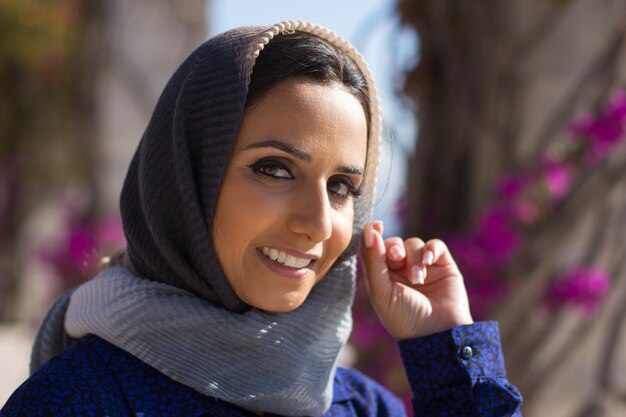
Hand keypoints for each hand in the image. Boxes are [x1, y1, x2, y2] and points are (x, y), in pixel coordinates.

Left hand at [360, 221, 472, 339]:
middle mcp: (401, 270)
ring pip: (413, 244)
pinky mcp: (443, 265)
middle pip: (393, 244)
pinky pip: (435, 245)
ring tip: (417, 279)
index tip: (375, 227)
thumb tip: (369, 230)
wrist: (438, 334)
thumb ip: (372, 261)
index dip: (373, 236)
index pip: (374, 250)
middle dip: (394, 249)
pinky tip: (428, 261)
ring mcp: (423, 266)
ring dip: (413, 259)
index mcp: (382, 277)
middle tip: (395, 259)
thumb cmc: (404, 318)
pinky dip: (430, 249)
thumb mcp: (381, 292)